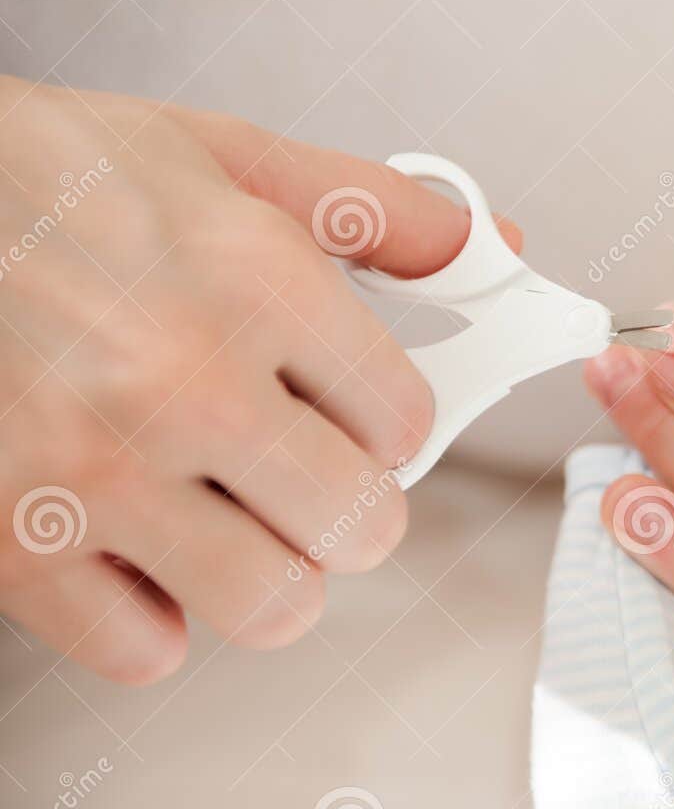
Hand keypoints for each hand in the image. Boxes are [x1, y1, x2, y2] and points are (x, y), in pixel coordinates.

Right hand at [0, 77, 517, 683]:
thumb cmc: (50, 177)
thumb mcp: (228, 157)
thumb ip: (379, 209)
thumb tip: (491, 252)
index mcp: (257, 281)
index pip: (408, 422)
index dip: (388, 423)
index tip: (353, 414)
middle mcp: (186, 380)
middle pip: (362, 527)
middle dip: (346, 506)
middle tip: (300, 473)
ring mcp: (96, 471)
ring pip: (275, 605)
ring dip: (268, 574)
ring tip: (228, 519)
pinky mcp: (13, 544)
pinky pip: (146, 651)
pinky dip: (154, 617)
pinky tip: (138, 550)